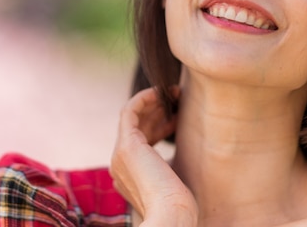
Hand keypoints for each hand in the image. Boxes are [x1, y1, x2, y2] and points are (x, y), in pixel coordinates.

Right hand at [110, 87, 197, 225]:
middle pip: (137, 127)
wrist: (171, 216)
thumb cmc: (179, 206)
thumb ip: (170, 166)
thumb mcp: (175, 181)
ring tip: (175, 92)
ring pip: (133, 117)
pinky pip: (130, 111)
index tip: (180, 116)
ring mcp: (120, 154)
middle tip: (178, 98)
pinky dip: (144, 98)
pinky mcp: (126, 145)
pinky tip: (161, 93)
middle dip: (158, 110)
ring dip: (153, 101)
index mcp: (129, 175)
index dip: (160, 125)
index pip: (141, 142)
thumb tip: (187, 152)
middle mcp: (120, 164)